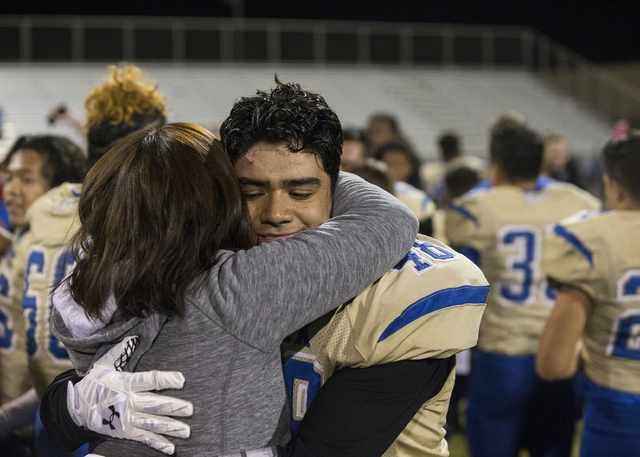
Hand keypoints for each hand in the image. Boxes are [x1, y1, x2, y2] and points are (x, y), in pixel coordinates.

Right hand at [67, 336, 192, 454]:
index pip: (148, 380)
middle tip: (190, 409)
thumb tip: (133, 337)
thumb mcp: (104, 365)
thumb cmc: (94, 383)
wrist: (76, 408)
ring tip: (187, 431)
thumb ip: (120, 352)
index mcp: (125, 383)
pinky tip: (171, 447)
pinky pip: (144, 438)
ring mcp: (127, 418)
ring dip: (171, 427)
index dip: (165, 379)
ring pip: (152, 423)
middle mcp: (128, 402)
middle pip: (154, 404)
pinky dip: (158, 443)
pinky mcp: (125, 432)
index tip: (181, 379)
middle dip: (174, 407)